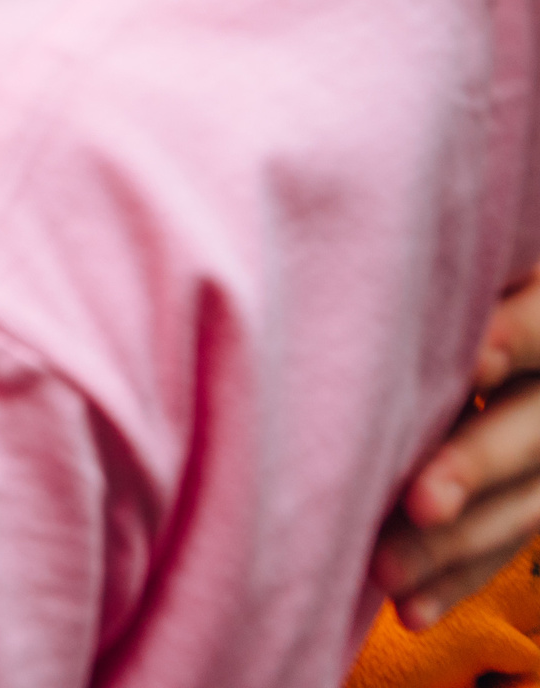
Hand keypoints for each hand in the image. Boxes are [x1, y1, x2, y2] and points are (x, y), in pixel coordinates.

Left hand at [377, 269, 539, 624]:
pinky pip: (508, 547)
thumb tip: (343, 252)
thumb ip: (425, 287)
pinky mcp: (534, 498)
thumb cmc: (422, 281)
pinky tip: (410, 613)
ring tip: (386, 575)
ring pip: (525, 505)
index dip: (515, 338)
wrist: (481, 358)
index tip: (475, 360)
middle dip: (477, 466)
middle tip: (421, 501)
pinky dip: (459, 579)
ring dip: (456, 546)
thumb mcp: (449, 271)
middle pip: (535, 430)